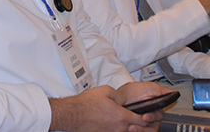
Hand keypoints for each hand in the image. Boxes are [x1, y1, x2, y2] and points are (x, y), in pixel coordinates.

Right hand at [49, 83, 168, 131]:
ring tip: (127, 121)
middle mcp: (120, 128)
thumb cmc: (86, 104)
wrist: (72, 114)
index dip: (149, 118)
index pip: (144, 121)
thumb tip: (126, 100)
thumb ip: (121, 96)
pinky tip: (114, 122)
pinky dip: (119, 129)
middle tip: (141, 120)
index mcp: (123, 117)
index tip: (148, 115)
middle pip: (137, 130)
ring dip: (130, 128)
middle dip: (142, 126)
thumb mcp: (106, 91)